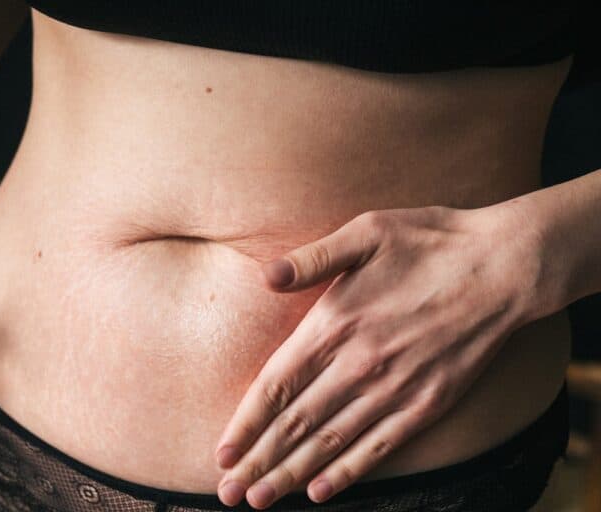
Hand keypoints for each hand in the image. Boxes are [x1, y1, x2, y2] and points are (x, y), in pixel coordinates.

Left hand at [213, 204, 543, 508]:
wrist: (503, 267)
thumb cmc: (429, 242)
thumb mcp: (366, 232)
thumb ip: (313, 258)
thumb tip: (266, 276)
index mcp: (336, 322)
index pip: (276, 385)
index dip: (245, 423)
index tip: (221, 452)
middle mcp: (359, 363)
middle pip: (295, 423)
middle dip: (258, 460)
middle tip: (228, 492)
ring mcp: (395, 388)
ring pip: (331, 442)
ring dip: (291, 474)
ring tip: (260, 501)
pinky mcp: (427, 403)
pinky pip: (379, 446)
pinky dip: (348, 471)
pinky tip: (321, 491)